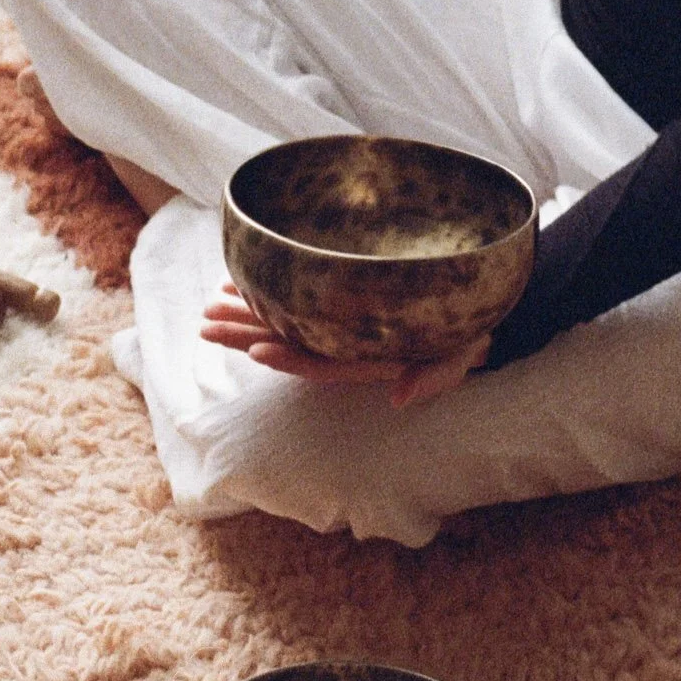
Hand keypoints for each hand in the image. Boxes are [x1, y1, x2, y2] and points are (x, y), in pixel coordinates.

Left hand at [201, 289, 490, 408]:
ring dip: (246, 314)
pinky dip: (267, 290)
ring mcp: (339, 324)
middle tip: (205, 323)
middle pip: (290, 342)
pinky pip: (295, 300)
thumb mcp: (460, 356)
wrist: (475, 312)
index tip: (257, 351)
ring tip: (209, 305)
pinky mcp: (338, 303)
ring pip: (284, 321)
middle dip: (246, 333)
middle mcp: (346, 345)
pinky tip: (238, 282)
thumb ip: (435, 377)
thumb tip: (401, 398)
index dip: (289, 358)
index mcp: (368, 360)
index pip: (322, 363)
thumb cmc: (469, 333)